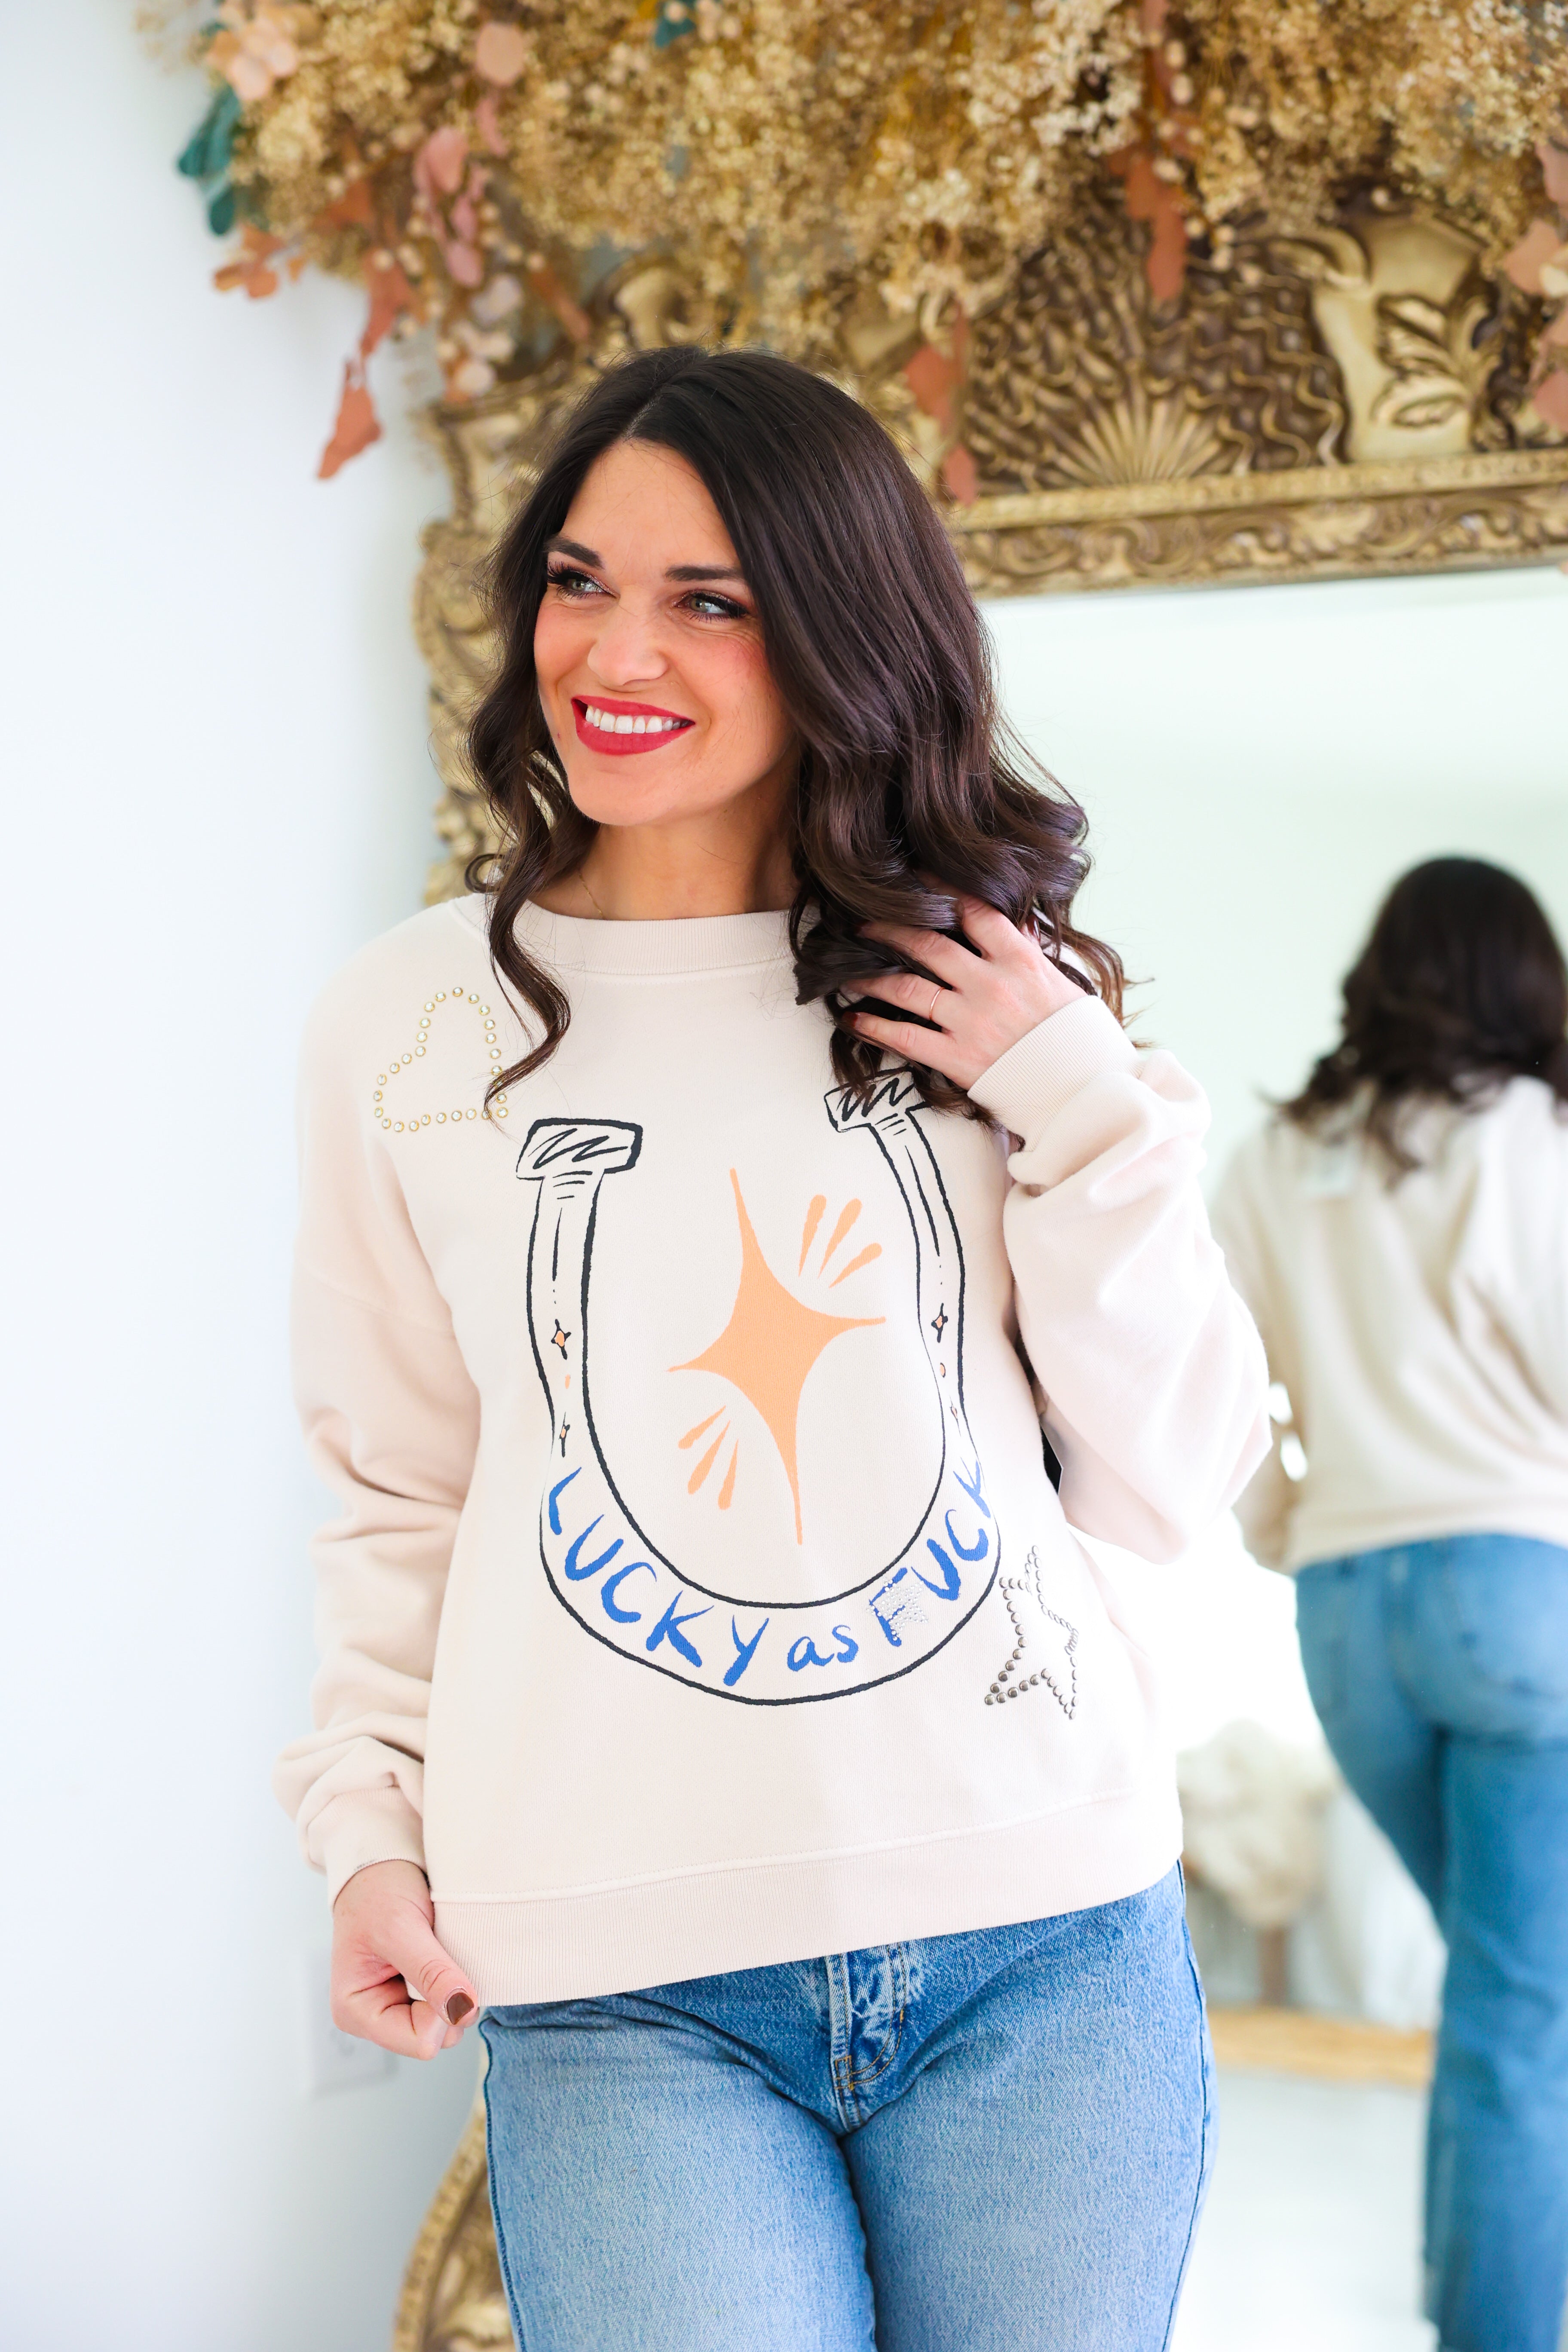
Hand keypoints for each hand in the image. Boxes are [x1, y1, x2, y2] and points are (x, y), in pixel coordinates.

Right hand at [331, 1858, 478, 2058]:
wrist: (379, 1866)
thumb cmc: (376, 1892)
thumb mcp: (401, 1927)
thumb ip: (430, 1971)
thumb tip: (462, 2009)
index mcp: (356, 2012)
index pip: (419, 2042)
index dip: (441, 2011)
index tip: (441, 1968)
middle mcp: (376, 2017)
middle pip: (437, 2036)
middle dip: (449, 1998)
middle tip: (438, 1953)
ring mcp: (397, 2007)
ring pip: (449, 2021)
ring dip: (454, 1986)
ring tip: (437, 1949)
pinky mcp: (416, 1994)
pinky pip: (452, 2002)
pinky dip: (456, 1979)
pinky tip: (442, 1954)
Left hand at [845, 894, 1084, 1091]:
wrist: (1083, 1091)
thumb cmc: (1075, 1037)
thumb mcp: (1061, 982)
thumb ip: (1029, 951)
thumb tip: (1014, 920)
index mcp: (1019, 961)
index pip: (974, 911)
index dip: (940, 889)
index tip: (914, 876)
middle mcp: (991, 986)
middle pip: (929, 944)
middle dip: (890, 930)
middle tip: (862, 923)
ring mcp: (972, 1022)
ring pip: (909, 989)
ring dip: (873, 978)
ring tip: (849, 972)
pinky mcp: (959, 1058)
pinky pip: (907, 1037)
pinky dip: (876, 1027)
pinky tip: (854, 1019)